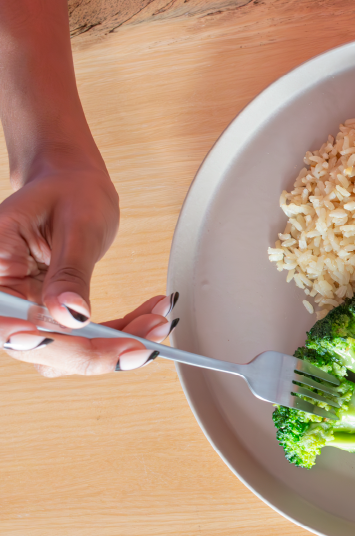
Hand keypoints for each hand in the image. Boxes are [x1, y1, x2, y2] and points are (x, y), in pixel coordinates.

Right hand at [0, 163, 178, 376]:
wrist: (70, 185)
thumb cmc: (67, 192)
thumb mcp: (76, 225)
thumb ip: (70, 273)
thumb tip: (70, 316)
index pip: (12, 326)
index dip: (56, 347)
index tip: (104, 349)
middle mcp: (4, 297)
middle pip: (44, 349)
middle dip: (102, 350)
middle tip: (149, 339)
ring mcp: (27, 310)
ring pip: (69, 350)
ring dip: (117, 345)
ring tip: (157, 320)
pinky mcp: (51, 314)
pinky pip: (84, 338)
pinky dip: (121, 332)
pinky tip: (150, 316)